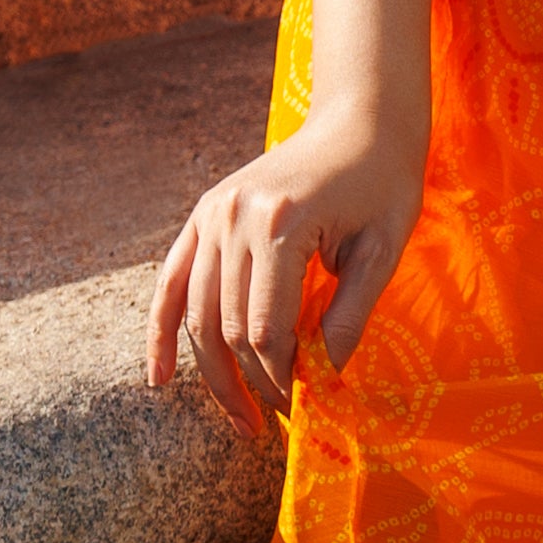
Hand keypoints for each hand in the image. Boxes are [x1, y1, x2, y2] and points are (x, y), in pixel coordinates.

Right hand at [146, 115, 421, 442]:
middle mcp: (234, 218)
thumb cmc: (384, 182)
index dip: (282, 379)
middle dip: (252, 383)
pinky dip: (162, 332)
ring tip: (241, 418)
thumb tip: (323, 383)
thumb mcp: (383, 250)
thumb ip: (349, 317)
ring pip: (197, 315)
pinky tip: (159, 378)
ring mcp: (211, 213)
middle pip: (227, 328)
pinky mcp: (204, 214)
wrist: (360, 119)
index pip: (266, 330)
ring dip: (214, 374)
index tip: (304, 410)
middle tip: (277, 422)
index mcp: (281, 224)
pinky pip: (171, 282)